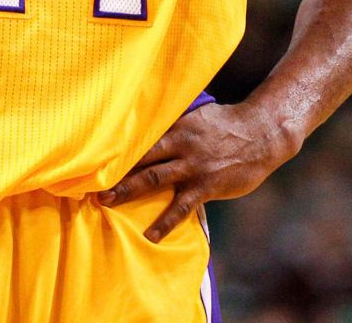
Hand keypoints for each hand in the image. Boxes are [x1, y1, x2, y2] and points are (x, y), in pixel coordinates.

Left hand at [97, 102, 299, 241]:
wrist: (263, 134)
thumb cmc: (228, 124)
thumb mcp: (199, 115)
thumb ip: (176, 121)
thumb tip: (150, 119)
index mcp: (177, 125)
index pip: (141, 135)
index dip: (117, 145)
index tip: (92, 153)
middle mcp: (181, 144)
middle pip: (140, 157)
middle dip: (114, 169)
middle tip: (88, 181)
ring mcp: (193, 166)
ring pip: (154, 179)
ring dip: (128, 191)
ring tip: (106, 204)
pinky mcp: (206, 185)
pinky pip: (181, 207)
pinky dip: (164, 222)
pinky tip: (150, 236)